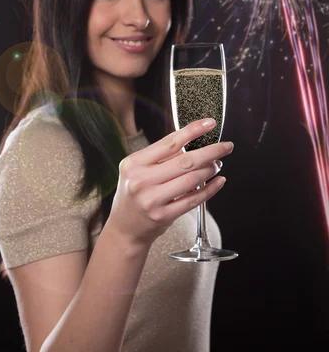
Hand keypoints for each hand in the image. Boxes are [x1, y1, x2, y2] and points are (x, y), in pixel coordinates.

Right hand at [108, 119, 233, 246]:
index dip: (193, 131)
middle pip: (184, 161)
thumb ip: (160, 157)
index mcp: (134, 163)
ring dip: (210, 170)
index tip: (210, 124)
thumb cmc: (135, 195)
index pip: (169, 142)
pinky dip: (210, 189)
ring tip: (217, 165)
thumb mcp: (137, 171)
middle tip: (226, 147)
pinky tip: (218, 181)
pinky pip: (193, 200)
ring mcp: (152, 200)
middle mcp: (141, 180)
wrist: (125, 228)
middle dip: (211, 151)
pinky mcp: (163, 216)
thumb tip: (193, 142)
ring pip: (191, 180)